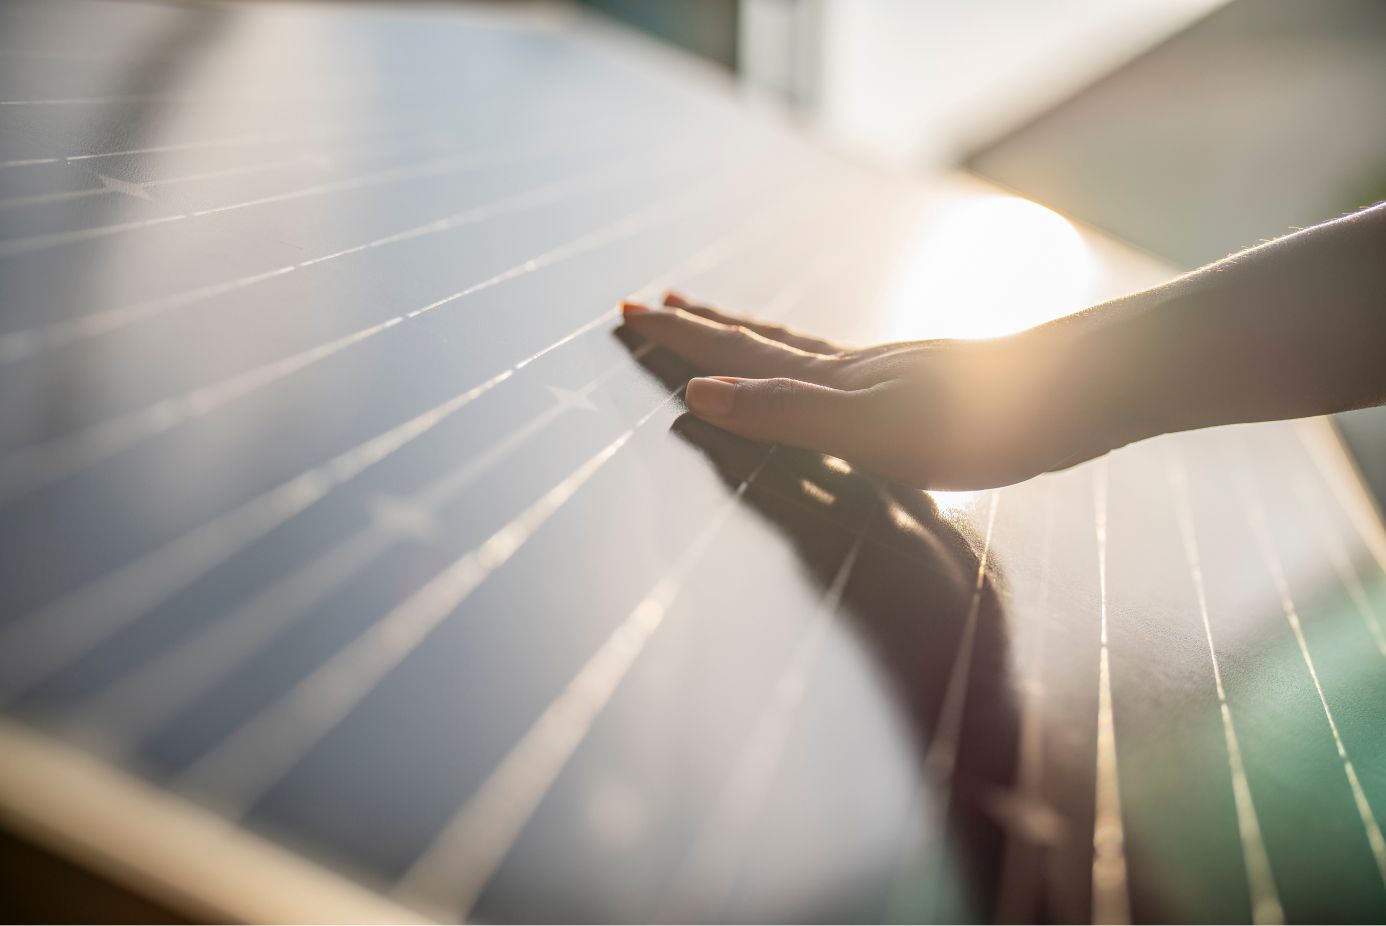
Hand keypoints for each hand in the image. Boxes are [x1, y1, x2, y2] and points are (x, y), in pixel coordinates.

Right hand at [620, 292, 1127, 489]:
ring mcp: (892, 372)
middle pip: (760, 341)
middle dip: (701, 327)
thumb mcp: (874, 428)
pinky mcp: (926, 386)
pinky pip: (843, 368)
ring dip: (749, 337)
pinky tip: (831, 369)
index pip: (737, 353)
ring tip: (719, 319)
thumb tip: (701, 395)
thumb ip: (789, 414)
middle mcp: (856, 367)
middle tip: (653, 303)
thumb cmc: (983, 419)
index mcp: (835, 380)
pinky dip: (808, 361)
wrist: (1081, 390)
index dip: (683, 338)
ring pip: (800, 350)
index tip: (630, 312)